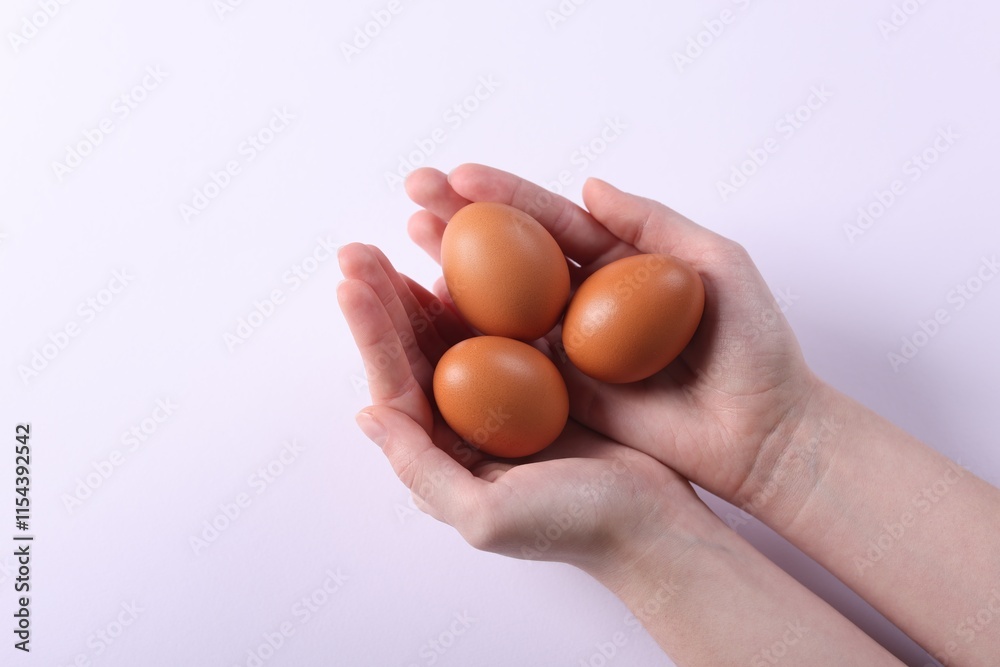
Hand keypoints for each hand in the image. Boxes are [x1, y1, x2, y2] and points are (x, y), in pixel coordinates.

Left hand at [337, 242, 697, 570]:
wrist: (652, 524)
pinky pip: (500, 332)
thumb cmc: (574, 526)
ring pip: (450, 336)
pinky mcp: (540, 382)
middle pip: (413, 353)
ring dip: (420, 290)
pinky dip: (477, 298)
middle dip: (383, 300)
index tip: (351, 283)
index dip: (371, 334)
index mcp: (443, 457)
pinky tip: (462, 267)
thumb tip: (366, 414)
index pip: (396, 386)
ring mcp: (501, 402)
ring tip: (395, 243)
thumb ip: (421, 469)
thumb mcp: (485, 516)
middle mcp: (463, 426)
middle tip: (357, 250)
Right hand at [405, 164, 818, 512]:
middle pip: (512, 253)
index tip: (454, 176)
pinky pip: (510, 359)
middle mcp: (586, 299)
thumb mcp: (720, 268)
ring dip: (450, 270)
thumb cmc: (755, 349)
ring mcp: (570, 345)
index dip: (503, 194)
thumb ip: (656, 224)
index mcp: (621, 261)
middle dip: (460, 221)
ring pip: (500, 302)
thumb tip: (589, 185)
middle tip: (411, 196)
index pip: (551, 218)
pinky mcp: (565, 391)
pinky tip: (428, 309)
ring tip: (405, 239)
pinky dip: (469, 335)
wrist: (762, 434)